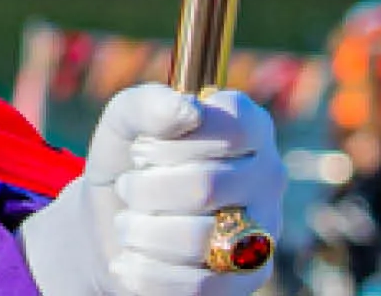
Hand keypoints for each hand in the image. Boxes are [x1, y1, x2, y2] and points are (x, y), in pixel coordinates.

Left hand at [20, 84, 284, 295]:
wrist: (112, 226)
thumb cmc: (127, 164)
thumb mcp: (122, 125)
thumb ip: (146, 103)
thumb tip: (188, 110)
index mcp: (248, 126)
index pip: (227, 127)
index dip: (170, 143)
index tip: (142, 150)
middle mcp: (268, 175)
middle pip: (205, 186)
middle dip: (144, 189)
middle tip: (128, 188)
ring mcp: (265, 228)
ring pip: (200, 238)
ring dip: (141, 232)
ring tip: (129, 224)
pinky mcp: (249, 276)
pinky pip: (201, 285)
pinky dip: (148, 273)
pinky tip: (128, 261)